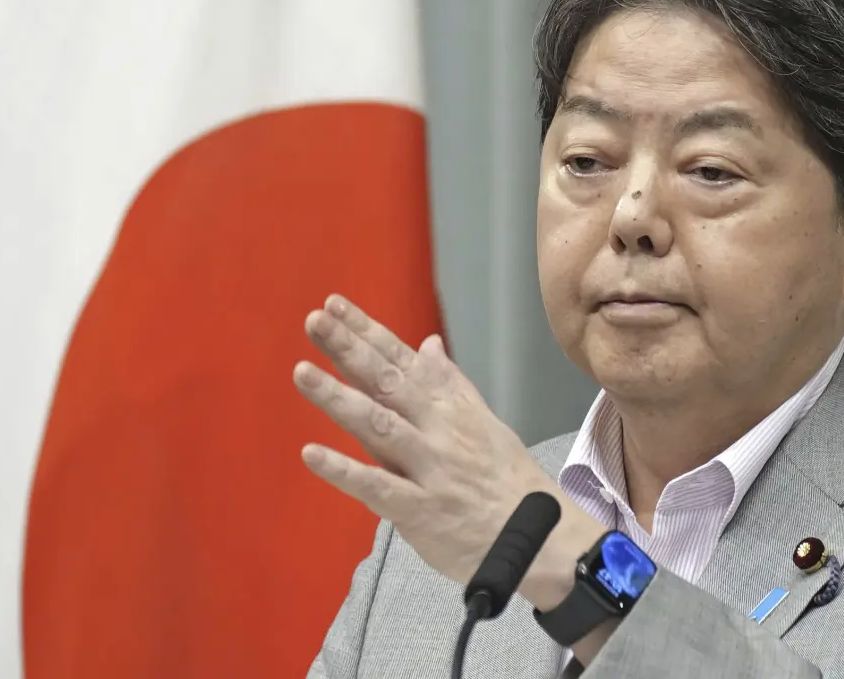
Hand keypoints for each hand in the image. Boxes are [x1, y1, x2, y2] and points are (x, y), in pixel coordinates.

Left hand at [293, 295, 602, 591]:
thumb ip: (451, 384)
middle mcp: (438, 430)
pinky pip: (377, 488)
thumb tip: (427, 344)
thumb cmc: (508, 480)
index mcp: (451, 408)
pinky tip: (311, 454)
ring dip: (339, 399)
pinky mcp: (419, 511)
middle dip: (350, 351)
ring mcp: (428, 468)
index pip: (403, 361)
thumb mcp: (485, 422)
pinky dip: (344, 471)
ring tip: (303, 373)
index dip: (368, 332)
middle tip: (315, 321)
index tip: (334, 305)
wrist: (540, 538)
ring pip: (379, 426)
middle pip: (388, 383)